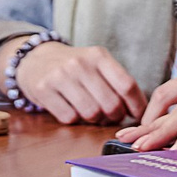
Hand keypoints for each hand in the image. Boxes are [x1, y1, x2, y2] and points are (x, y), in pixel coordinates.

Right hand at [12, 38, 144, 123]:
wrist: (35, 58)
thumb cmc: (74, 66)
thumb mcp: (96, 63)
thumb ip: (116, 81)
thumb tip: (140, 110)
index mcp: (98, 56)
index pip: (127, 85)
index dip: (137, 105)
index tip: (139, 115)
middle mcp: (80, 64)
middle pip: (111, 104)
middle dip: (115, 116)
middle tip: (112, 116)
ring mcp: (60, 76)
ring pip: (91, 114)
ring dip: (95, 120)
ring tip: (93, 113)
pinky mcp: (43, 90)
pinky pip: (69, 118)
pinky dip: (74, 119)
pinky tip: (72, 109)